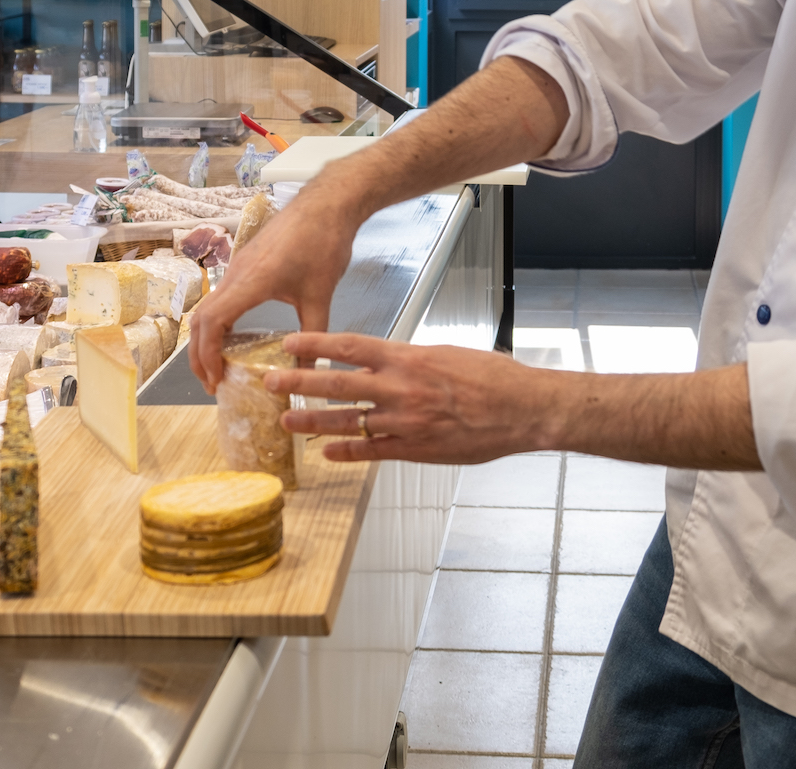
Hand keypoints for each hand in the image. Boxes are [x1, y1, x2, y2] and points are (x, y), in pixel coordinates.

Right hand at [187, 179, 364, 392]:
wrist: (326, 204)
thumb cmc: (324, 244)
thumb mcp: (322, 297)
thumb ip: (314, 337)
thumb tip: (308, 372)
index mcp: (251, 282)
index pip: (213, 322)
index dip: (209, 354)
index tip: (217, 379)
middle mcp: (236, 274)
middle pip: (200, 319)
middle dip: (199, 354)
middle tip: (211, 383)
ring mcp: (237, 267)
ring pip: (206, 307)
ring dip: (204, 339)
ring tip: (217, 367)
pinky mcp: (243, 264)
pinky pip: (219, 297)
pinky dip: (216, 323)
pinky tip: (231, 340)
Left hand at [268, 333, 762, 471]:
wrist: (525, 409)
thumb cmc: (492, 376)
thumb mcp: (446, 353)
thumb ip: (410, 359)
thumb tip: (382, 360)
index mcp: (408, 357)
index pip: (350, 346)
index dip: (315, 344)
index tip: (287, 343)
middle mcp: (401, 388)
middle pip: (338, 383)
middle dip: (300, 383)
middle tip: (270, 382)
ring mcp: (407, 421)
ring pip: (349, 421)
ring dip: (313, 421)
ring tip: (286, 422)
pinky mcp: (417, 449)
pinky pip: (374, 451)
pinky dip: (348, 451)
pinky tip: (326, 452)